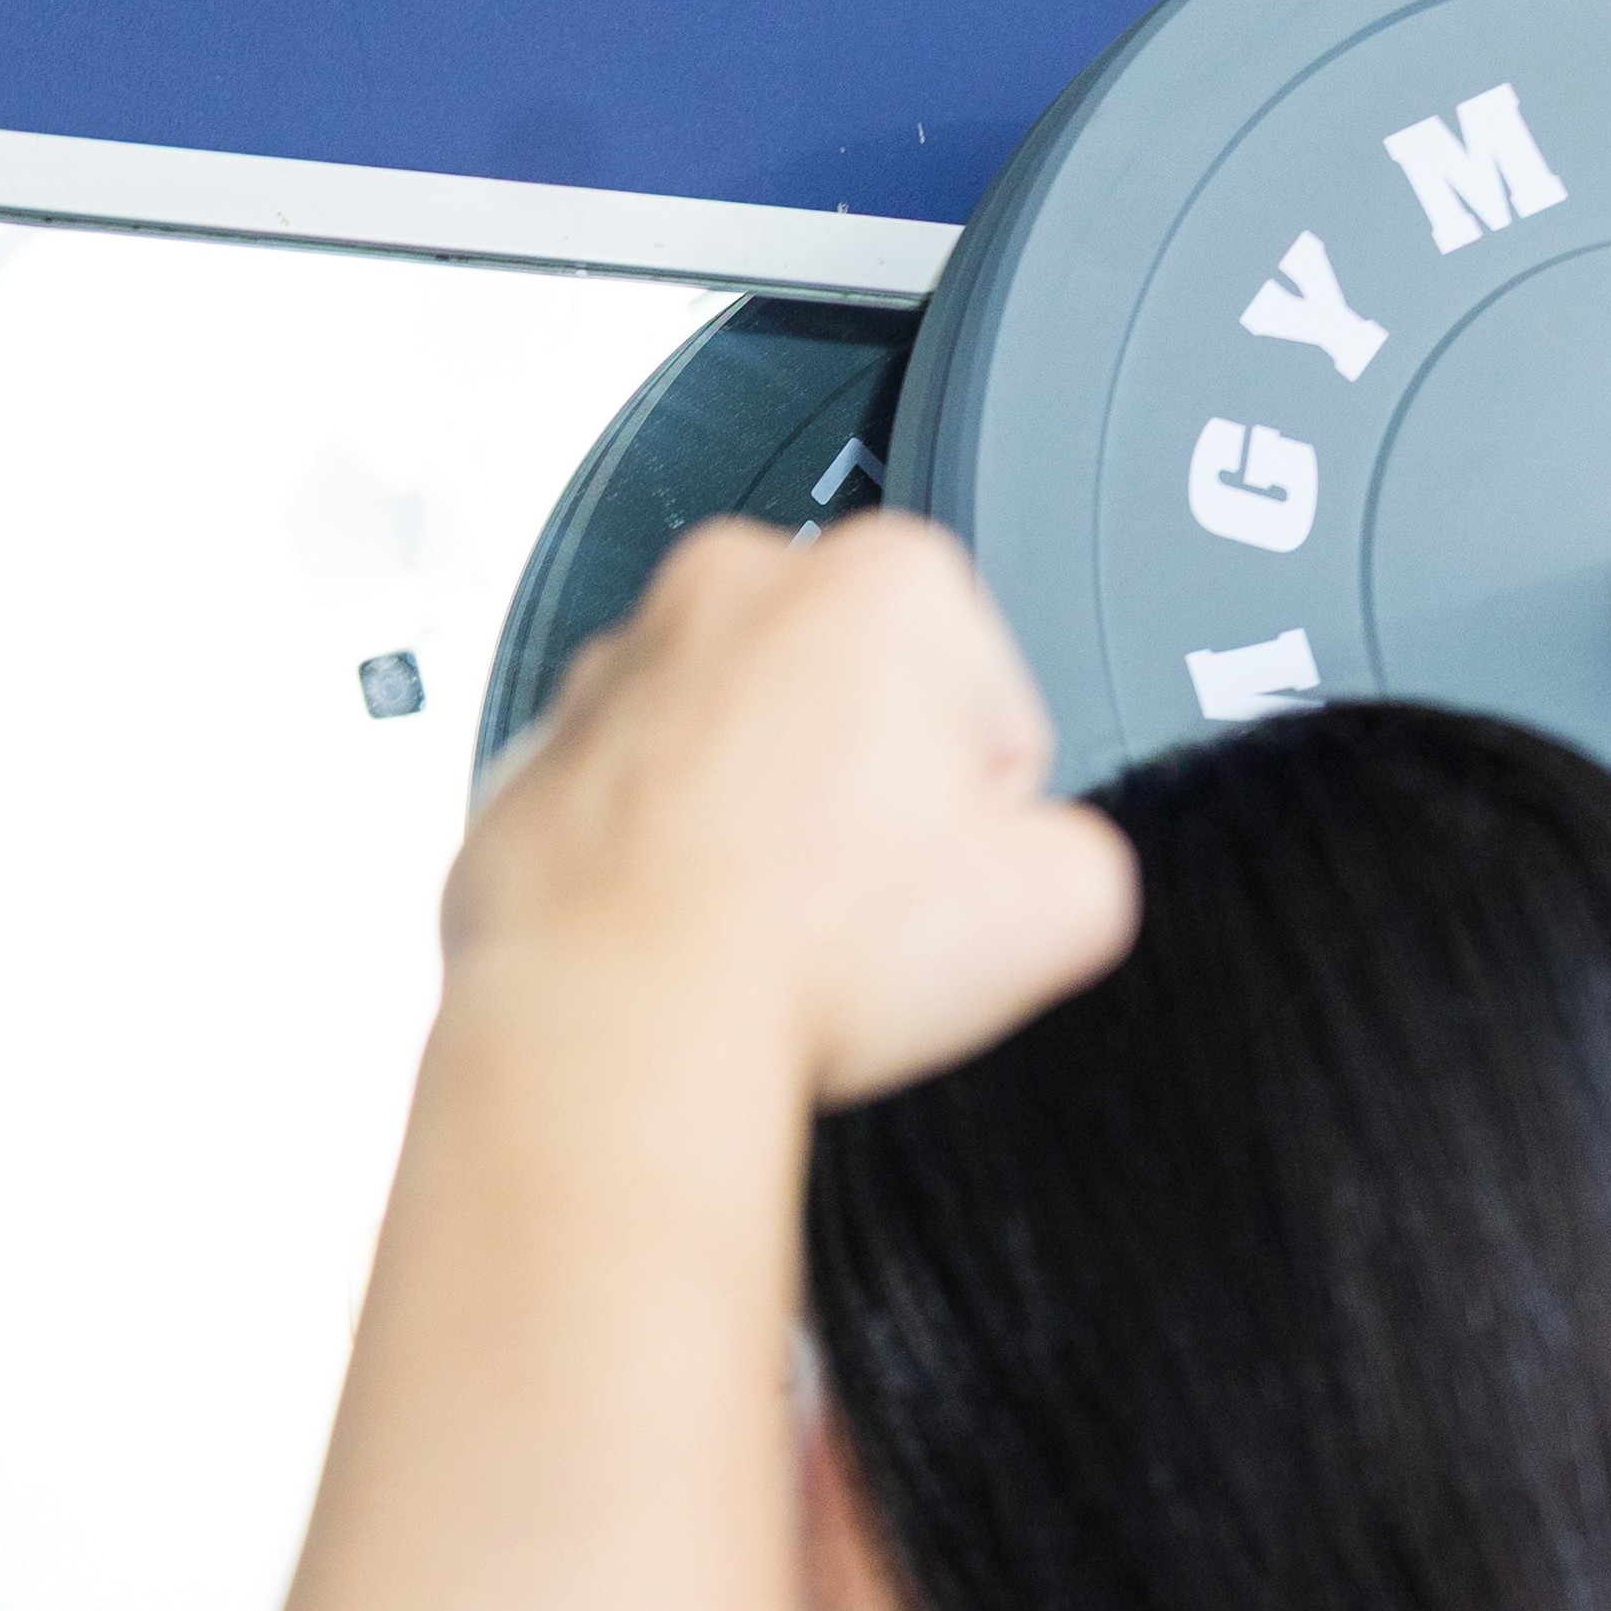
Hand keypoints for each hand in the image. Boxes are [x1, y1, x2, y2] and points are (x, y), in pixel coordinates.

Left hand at [445, 511, 1135, 1107]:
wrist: (613, 1032)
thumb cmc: (803, 953)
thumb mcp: (1064, 905)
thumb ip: (1082, 852)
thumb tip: (1041, 862)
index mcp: (885, 577)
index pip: (987, 700)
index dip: (979, 810)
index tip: (937, 869)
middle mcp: (730, 588)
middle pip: (851, 708)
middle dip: (863, 798)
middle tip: (853, 906)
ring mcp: (611, 670)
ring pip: (731, 753)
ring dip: (753, 826)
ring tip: (763, 930)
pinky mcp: (528, 758)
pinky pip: (627, 811)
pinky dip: (651, 862)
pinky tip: (679, 935)